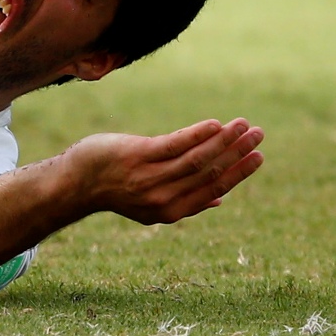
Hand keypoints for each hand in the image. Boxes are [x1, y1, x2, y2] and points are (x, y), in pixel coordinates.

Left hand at [63, 118, 264, 224]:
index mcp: (171, 211)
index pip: (214, 190)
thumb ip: (185, 201)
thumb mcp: (151, 203)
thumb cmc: (118, 187)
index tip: (258, 156)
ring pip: (196, 159)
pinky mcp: (137, 156)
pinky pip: (174, 145)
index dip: (239, 173)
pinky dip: (197, 135)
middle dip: (238, 153)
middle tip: (258, 134)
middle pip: (210, 173)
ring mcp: (149, 177)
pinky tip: (214, 124)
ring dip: (224, 140)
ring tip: (243, 124)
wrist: (77, 181)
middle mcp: (162, 198)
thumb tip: (219, 201)